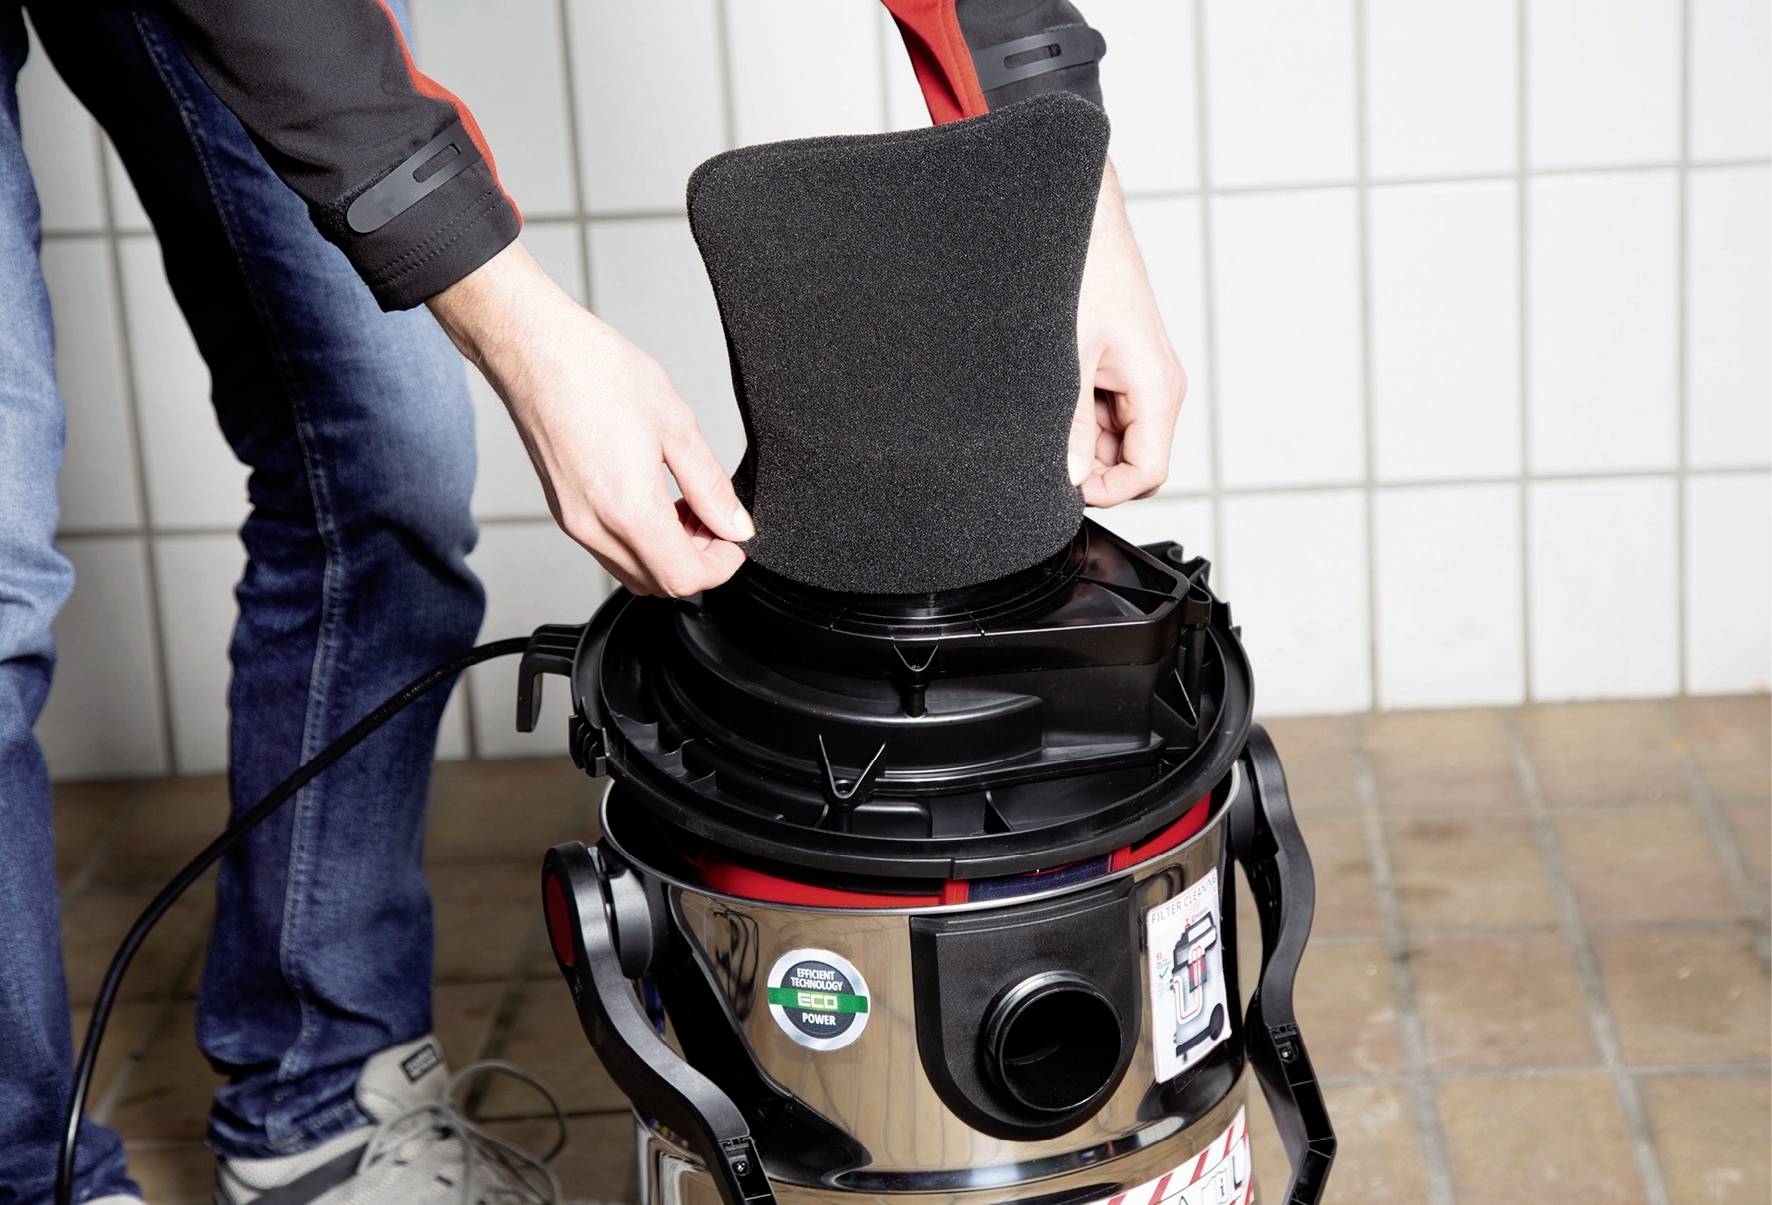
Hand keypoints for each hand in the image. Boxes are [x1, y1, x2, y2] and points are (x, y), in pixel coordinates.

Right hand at [428, 242, 751, 596]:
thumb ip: (710, 485)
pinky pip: (610, 550)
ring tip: (683, 505)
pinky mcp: (563, 511)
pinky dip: (640, 540)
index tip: (734, 539)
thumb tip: (735, 525)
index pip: (683, 578)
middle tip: (712, 518)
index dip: (720, 567)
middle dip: (696, 562)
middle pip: (658, 584)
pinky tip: (653, 499)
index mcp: (627, 509)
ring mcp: (573, 522)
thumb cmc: (596, 372)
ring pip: (632, 572)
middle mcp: (594, 527)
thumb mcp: (676, 424)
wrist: (534, 350)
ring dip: (667, 554)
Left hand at [1069, 160, 1186, 506]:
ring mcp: (1138, 380)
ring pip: (1112, 441)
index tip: (1063, 489)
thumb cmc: (1087, 273)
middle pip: (1131, 463)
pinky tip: (1048, 391)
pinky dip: (1074, 416)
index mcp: (1158, 389)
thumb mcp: (1070, 358)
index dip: (1107, 492)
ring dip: (1078, 440)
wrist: (1083, 222)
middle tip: (1045, 450)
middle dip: (1090, 468)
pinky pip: (1101, 414)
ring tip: (1043, 407)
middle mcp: (1157, 388)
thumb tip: (1071, 478)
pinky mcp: (1118, 370)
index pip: (1149, 474)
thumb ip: (1071, 425)